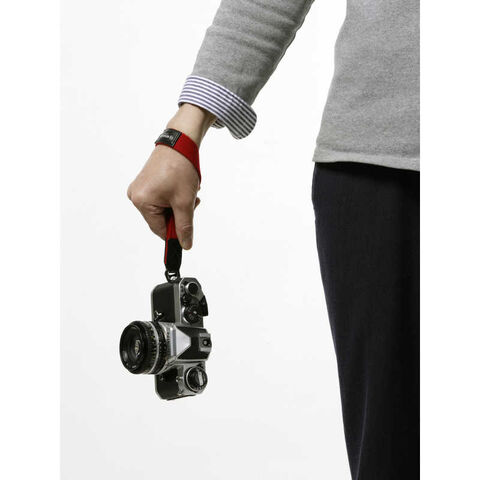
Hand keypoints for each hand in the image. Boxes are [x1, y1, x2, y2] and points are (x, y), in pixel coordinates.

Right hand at [127, 104, 215, 248]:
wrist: (180, 143)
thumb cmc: (180, 167)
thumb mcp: (184, 202)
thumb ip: (185, 226)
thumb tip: (185, 244)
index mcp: (141, 201)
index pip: (159, 229)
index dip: (175, 233)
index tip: (186, 236)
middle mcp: (135, 196)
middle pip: (161, 220)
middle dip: (178, 214)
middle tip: (191, 203)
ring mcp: (139, 189)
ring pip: (162, 210)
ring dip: (177, 206)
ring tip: (187, 192)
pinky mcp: (145, 184)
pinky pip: (160, 200)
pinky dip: (173, 198)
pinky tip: (180, 188)